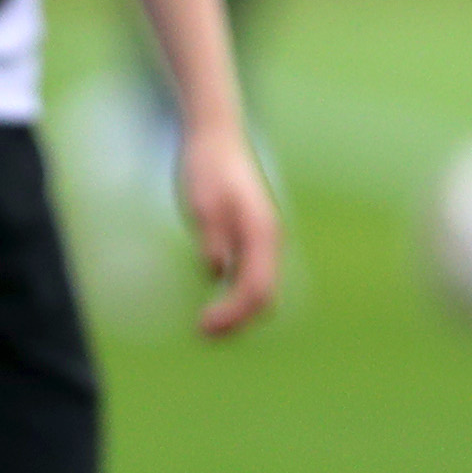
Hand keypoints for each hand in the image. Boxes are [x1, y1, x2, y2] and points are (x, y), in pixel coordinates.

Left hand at [175, 124, 281, 336]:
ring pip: (261, 289)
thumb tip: (217, 273)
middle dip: (237, 321)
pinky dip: (236, 297)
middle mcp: (270, 240)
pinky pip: (252, 277)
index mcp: (261, 233)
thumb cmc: (207, 168)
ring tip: (206, 325)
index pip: (257, 290)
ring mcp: (263, 240)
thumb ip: (213, 239)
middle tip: (201, 333)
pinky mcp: (252, 238)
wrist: (216, 138)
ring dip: (237, 312)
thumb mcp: (203, 204)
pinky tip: (214, 300)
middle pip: (264, 297)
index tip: (202, 327)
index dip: (232, 316)